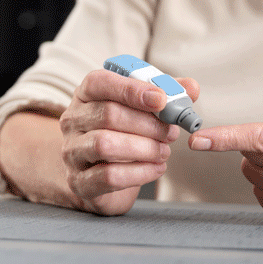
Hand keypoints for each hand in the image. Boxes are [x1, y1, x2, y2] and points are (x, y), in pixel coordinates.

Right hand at [58, 68, 198, 215]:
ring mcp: (71, 151)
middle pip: (108, 114)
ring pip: (105, 144)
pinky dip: (139, 172)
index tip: (161, 99)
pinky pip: (109, 176)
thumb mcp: (140, 108)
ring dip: (143, 147)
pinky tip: (156, 168)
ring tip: (164, 151)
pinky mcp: (78, 181)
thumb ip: (166, 95)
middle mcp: (73, 119)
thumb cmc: (122, 132)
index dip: (132, 89)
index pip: (101, 82)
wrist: (98, 172)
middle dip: (147, 124)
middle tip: (171, 132)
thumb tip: (191, 88)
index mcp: (87, 93)